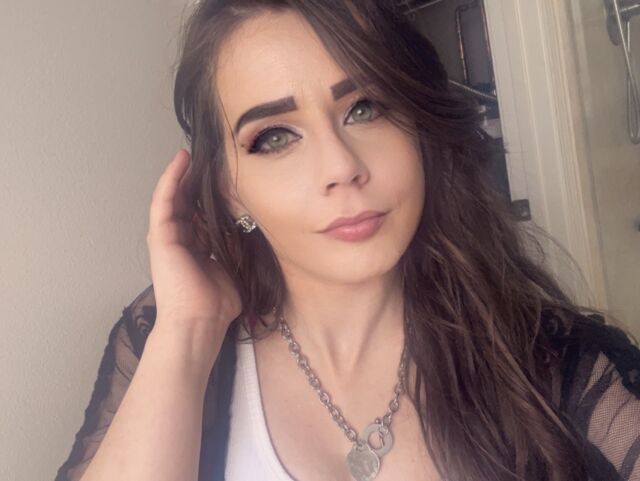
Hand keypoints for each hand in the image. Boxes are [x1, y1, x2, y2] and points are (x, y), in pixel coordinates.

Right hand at [146, 149, 241, 334]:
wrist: (200, 322)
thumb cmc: (216, 303)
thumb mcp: (231, 266)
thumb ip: (233, 246)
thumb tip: (244, 227)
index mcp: (194, 250)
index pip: (198, 216)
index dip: (206, 197)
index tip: (218, 179)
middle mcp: (179, 242)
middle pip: (184, 204)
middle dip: (192, 182)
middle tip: (203, 160)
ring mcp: (167, 238)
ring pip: (172, 198)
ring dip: (180, 175)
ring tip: (190, 154)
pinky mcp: (160, 237)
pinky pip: (164, 202)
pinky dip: (170, 180)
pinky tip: (180, 162)